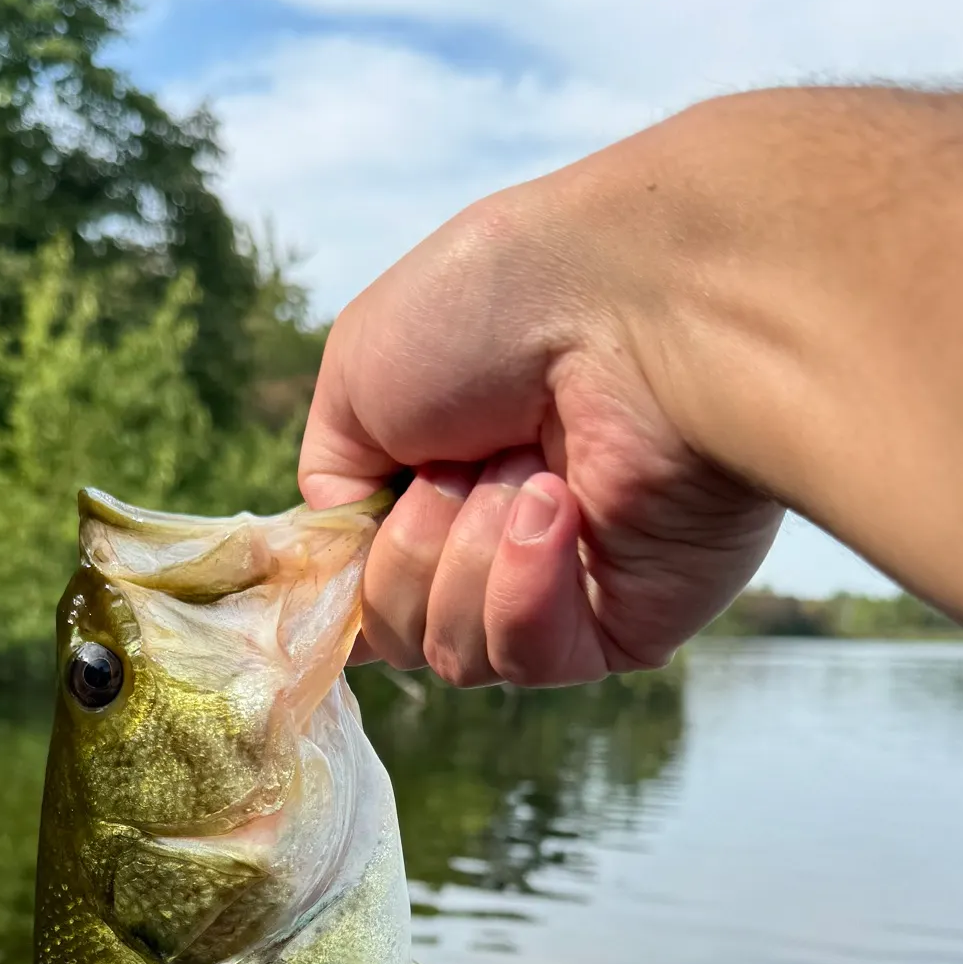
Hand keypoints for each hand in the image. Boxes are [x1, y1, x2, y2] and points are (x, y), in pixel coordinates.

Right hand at [298, 166, 781, 686]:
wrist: (629, 304)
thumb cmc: (494, 310)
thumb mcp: (357, 373)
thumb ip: (333, 484)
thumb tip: (350, 559)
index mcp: (433, 486)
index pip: (364, 588)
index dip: (346, 581)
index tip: (344, 546)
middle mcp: (492, 545)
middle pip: (394, 632)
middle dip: (410, 545)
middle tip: (462, 461)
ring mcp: (558, 591)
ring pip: (452, 654)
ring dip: (466, 553)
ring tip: (530, 469)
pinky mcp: (621, 628)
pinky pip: (528, 659)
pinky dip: (523, 583)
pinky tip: (560, 507)